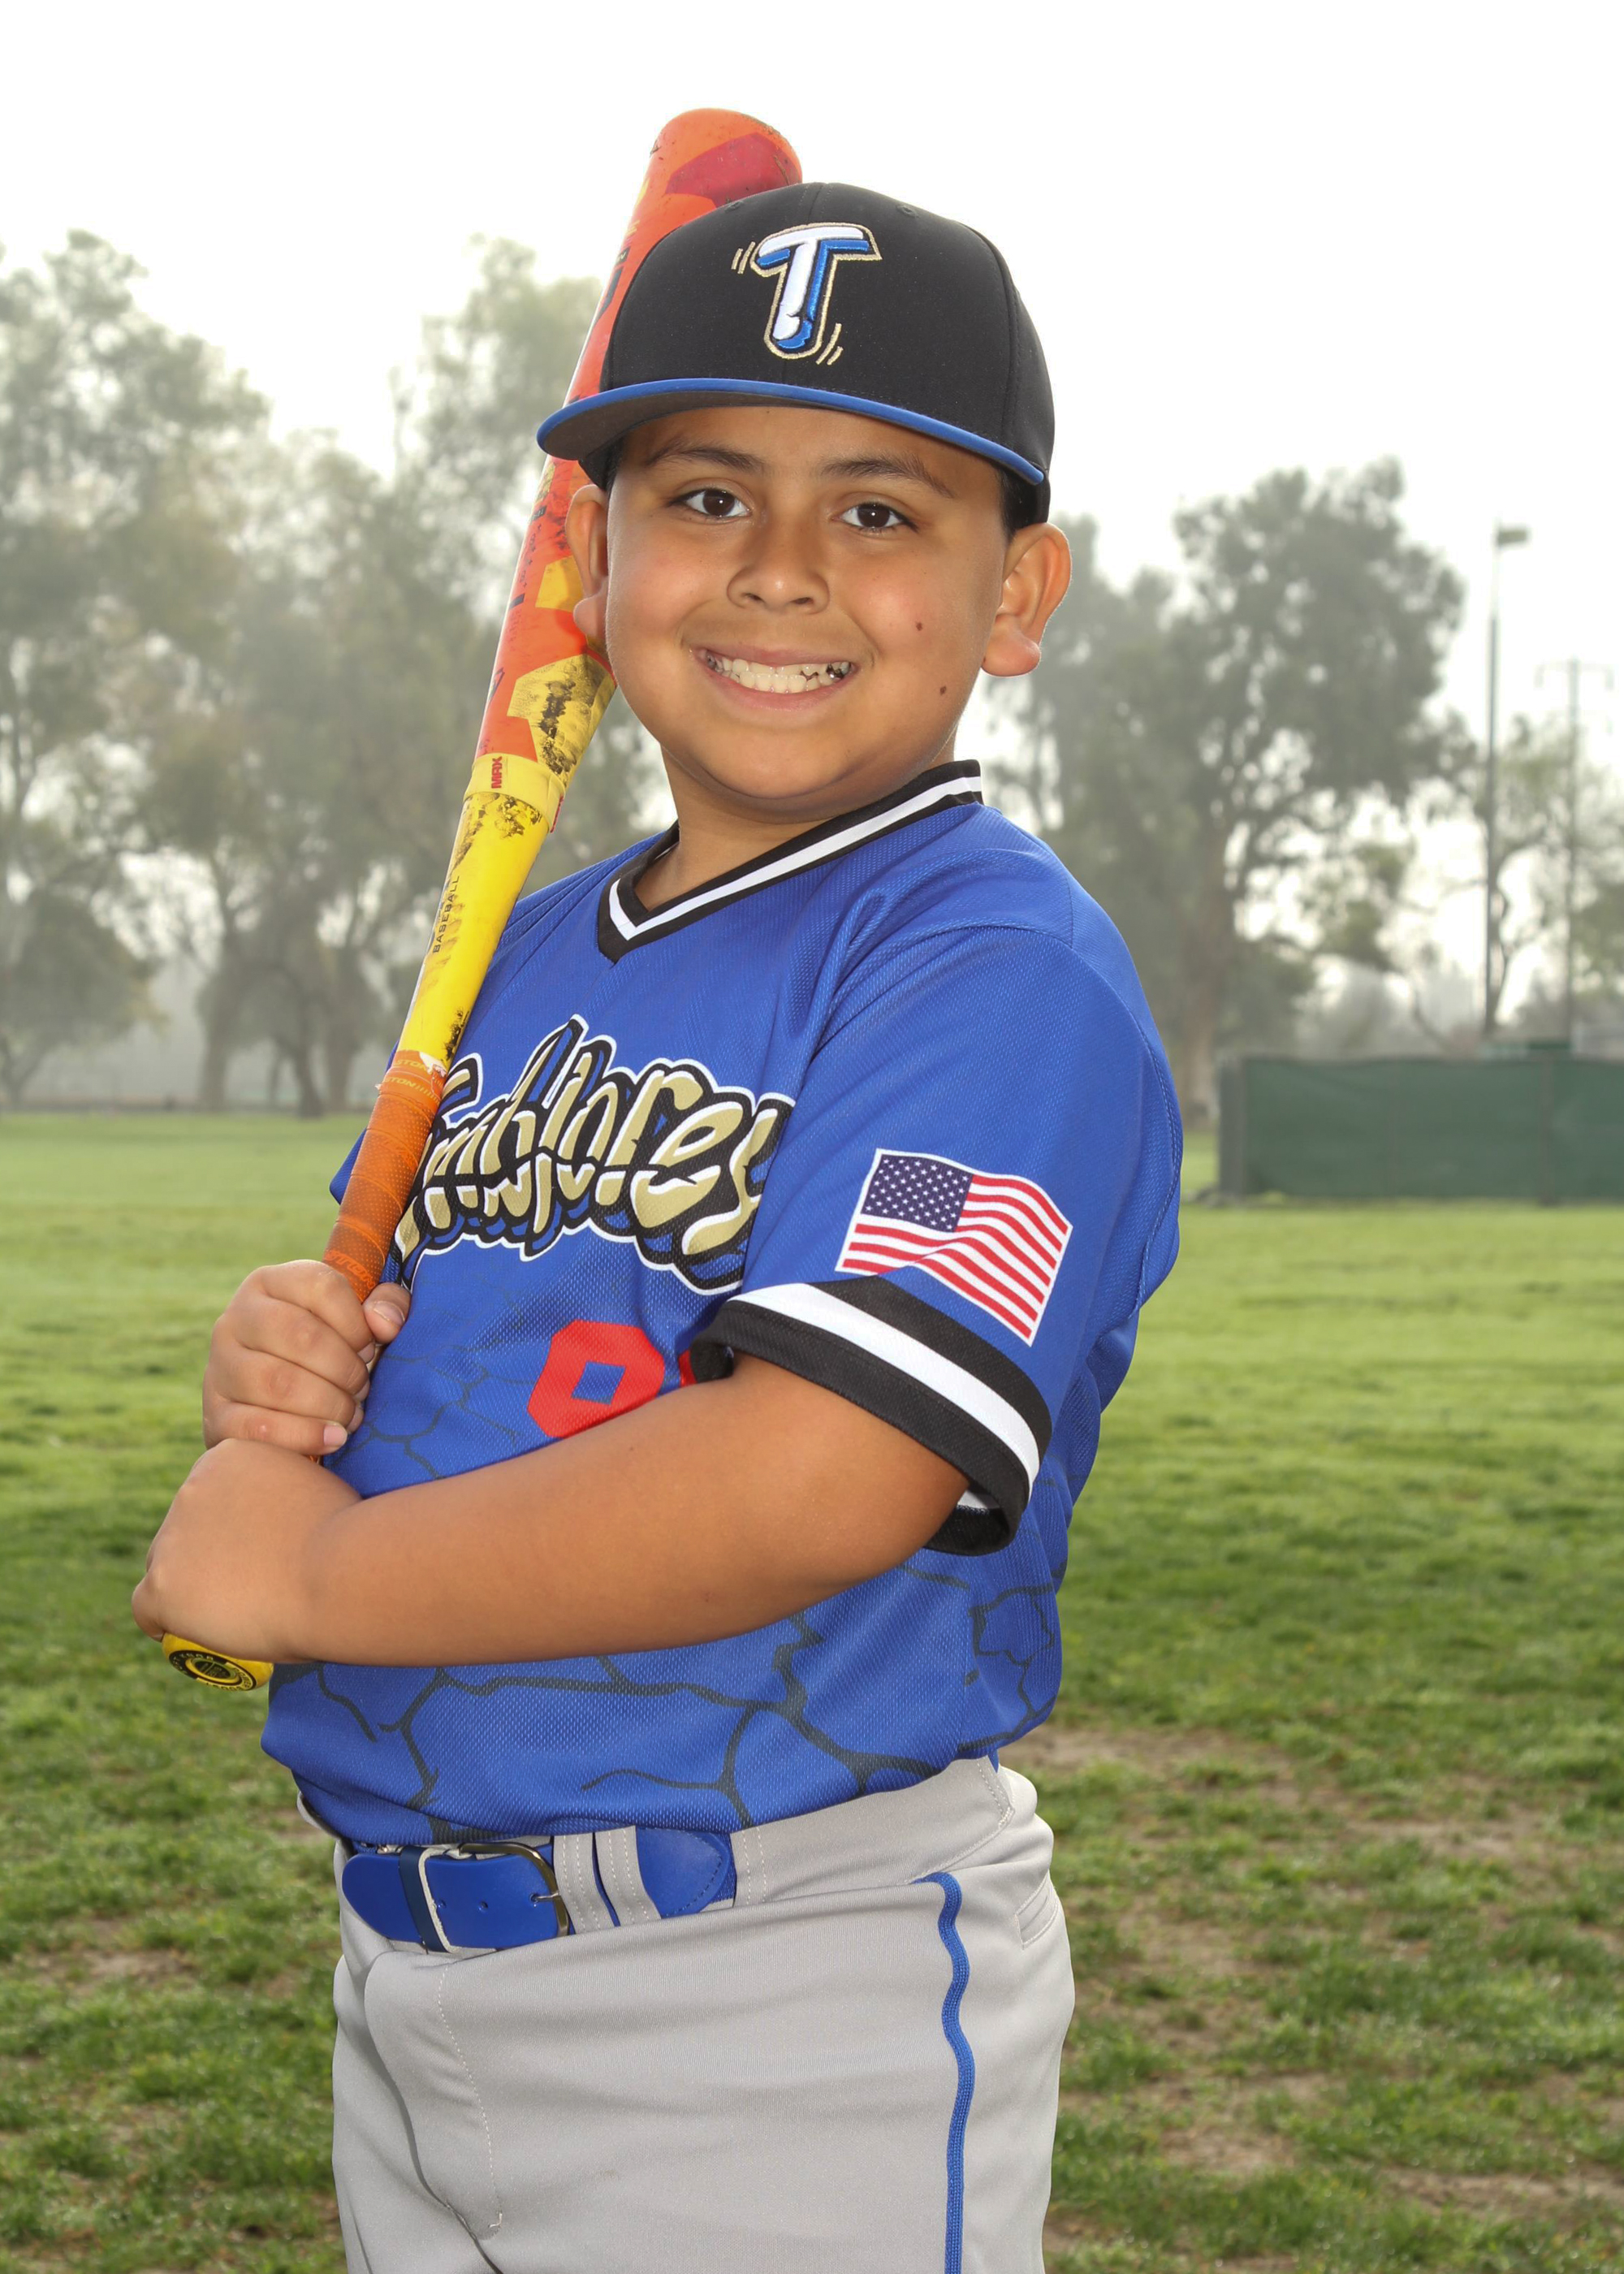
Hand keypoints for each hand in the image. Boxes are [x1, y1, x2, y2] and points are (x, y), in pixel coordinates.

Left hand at [133, 1437, 358, 1661]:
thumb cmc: (347, 1536)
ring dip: (188, 1588)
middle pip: (184, 1531)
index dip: (227, 1527)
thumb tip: (279, 1525)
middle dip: (206, 1556)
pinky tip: (181, 1634)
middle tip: (244, 1587)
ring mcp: (173, 1537)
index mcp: (227, 1456)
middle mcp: (191, 1488)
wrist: (341, 1572)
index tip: (250, 1552)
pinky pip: (146, 1608)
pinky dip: (164, 1621)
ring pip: (165, 1569)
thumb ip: (281, 1497)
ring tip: (225, 1615)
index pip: (211, 1495)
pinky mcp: (163, 1584)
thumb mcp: (312, 1489)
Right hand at [203, 1261, 409, 1456]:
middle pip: (300, 1335)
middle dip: (345, 1369)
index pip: (321, 1286)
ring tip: (350, 1415)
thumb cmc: (330, 1353)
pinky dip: (304, 1436)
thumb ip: (387, 1305)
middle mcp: (236, 1317)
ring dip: (328, 1404)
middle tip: (362, 1389)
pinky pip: (257, 1427)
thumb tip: (384, 1324)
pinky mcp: (215, 1414)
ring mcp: (219, 1366)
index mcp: (271, 1283)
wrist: (274, 1406)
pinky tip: (333, 1439)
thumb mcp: (360, 1319)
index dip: (357, 1323)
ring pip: (277, 1382)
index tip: (370, 1348)